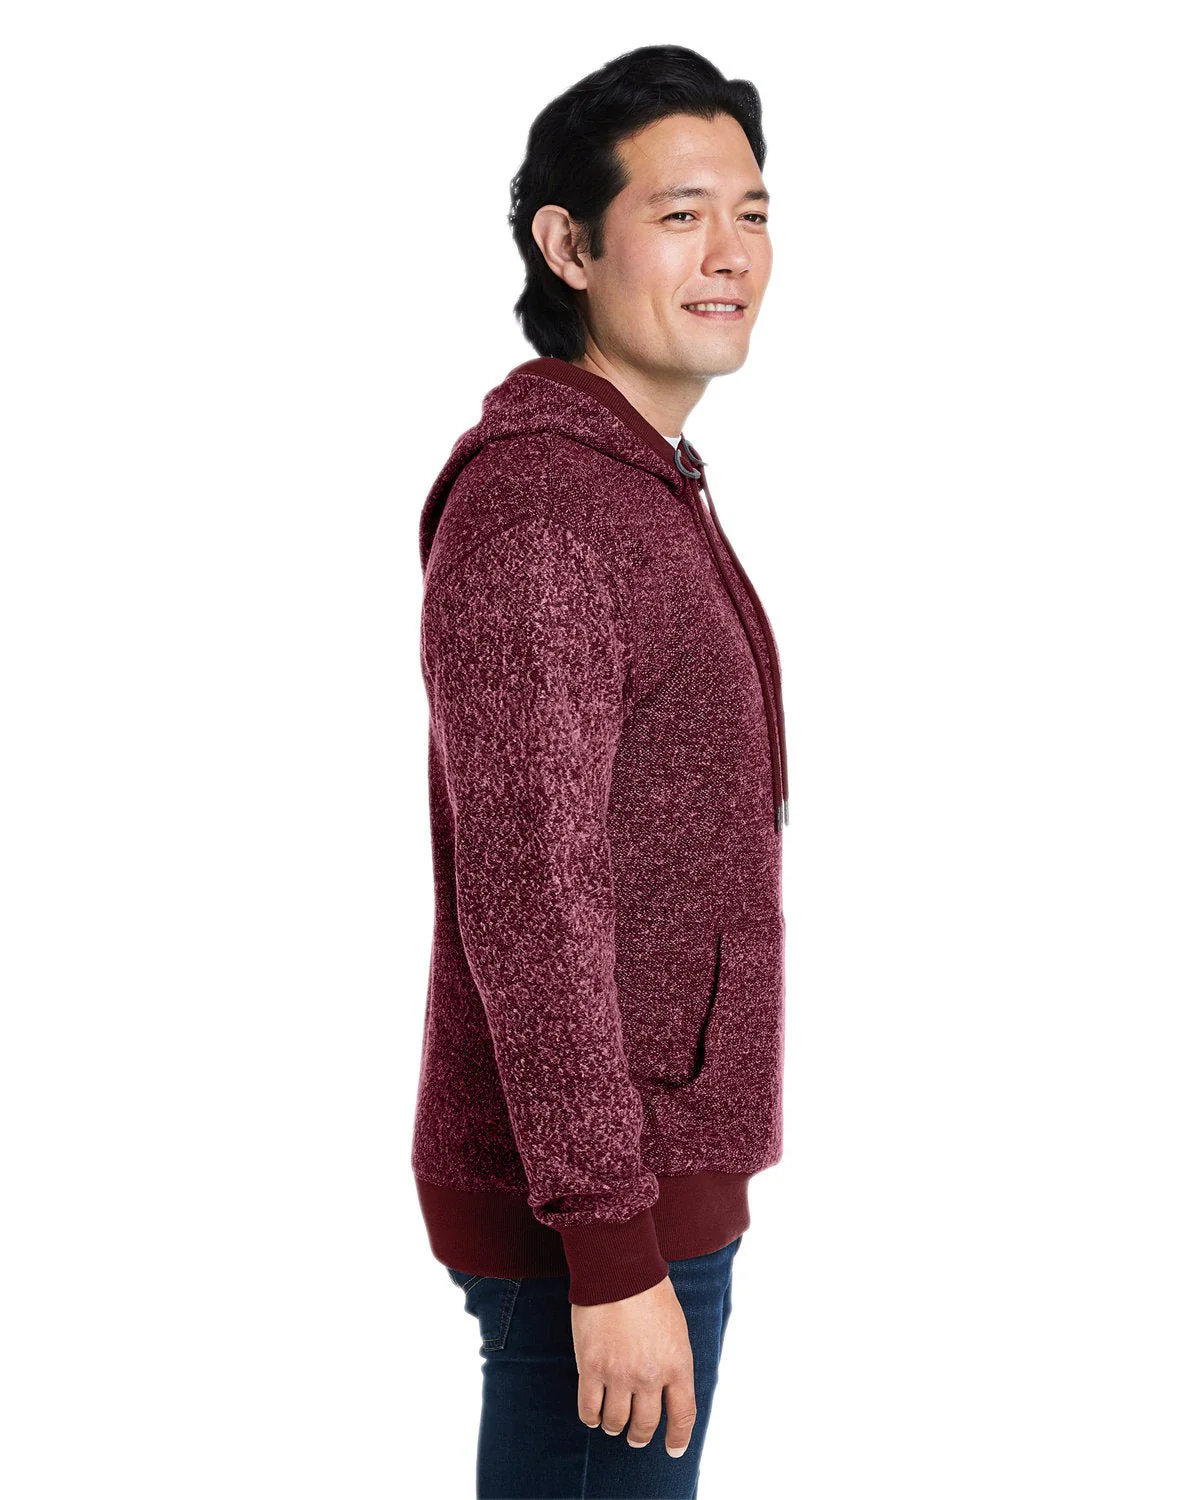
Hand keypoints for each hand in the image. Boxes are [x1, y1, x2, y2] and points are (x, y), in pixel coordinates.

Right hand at [571, 1274, 696, 1457]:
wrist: (619, 1269)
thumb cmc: (651, 1292)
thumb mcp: (677, 1329)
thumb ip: (674, 1361)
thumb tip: (668, 1386)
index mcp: (678, 1365)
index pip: (683, 1415)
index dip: (678, 1437)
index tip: (674, 1449)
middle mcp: (650, 1376)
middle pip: (646, 1424)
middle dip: (640, 1435)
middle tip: (636, 1437)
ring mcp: (619, 1375)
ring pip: (616, 1420)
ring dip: (614, 1426)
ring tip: (612, 1424)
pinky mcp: (592, 1368)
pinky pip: (589, 1408)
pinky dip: (590, 1418)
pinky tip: (592, 1416)